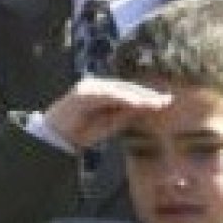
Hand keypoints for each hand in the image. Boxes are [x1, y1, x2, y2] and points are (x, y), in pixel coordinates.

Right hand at [44, 78, 171, 150]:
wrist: (57, 137)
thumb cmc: (84, 131)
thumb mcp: (112, 122)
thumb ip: (127, 113)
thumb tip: (147, 106)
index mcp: (105, 91)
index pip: (130, 91)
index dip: (148, 96)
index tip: (165, 102)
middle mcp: (99, 85)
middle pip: (127, 88)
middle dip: (147, 95)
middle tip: (165, 101)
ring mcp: (90, 87)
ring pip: (118, 89)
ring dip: (137, 96)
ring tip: (154, 103)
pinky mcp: (83, 93)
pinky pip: (106, 94)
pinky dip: (121, 98)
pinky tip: (135, 103)